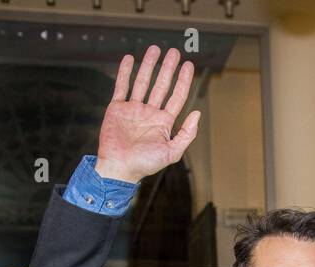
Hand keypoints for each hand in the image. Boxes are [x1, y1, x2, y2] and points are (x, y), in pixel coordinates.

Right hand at [94, 45, 200, 183]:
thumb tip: (197, 113)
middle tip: (174, 52)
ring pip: (142, 82)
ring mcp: (133, 110)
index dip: (183, 81)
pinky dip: (124, 72)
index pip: (177, 96)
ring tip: (155, 49)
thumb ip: (186, 134)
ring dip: (149, 66)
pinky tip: (130, 59)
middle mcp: (149, 113)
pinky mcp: (117, 109)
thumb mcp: (172, 152)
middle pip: (161, 86)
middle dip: (168, 68)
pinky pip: (121, 86)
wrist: (118, 168)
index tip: (188, 65)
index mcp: (163, 123)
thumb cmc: (144, 165)